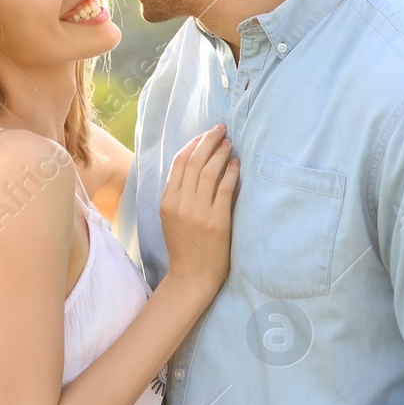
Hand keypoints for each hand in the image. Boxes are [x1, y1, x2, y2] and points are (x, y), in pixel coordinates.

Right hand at [159, 124, 236, 294]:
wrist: (192, 275)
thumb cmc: (184, 245)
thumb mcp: (172, 217)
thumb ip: (178, 193)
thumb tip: (196, 163)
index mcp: (167, 201)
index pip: (180, 163)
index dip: (193, 144)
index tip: (205, 135)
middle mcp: (180, 204)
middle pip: (195, 162)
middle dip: (208, 141)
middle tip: (221, 129)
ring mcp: (199, 212)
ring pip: (210, 171)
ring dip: (221, 153)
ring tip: (230, 143)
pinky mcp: (217, 220)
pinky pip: (225, 188)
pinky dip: (231, 172)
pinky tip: (236, 163)